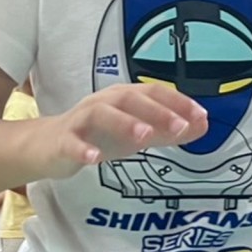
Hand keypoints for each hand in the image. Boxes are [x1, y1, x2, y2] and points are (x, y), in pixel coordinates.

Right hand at [40, 84, 208, 178]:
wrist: (48, 147)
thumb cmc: (97, 135)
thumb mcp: (136, 133)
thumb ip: (168, 131)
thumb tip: (203, 126)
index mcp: (123, 98)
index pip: (153, 92)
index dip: (177, 102)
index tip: (200, 115)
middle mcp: (102, 103)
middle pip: (130, 99)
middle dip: (157, 111)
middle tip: (180, 127)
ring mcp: (80, 121)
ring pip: (101, 113)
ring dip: (124, 122)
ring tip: (144, 137)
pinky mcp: (62, 141)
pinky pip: (71, 142)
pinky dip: (83, 149)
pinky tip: (94, 159)